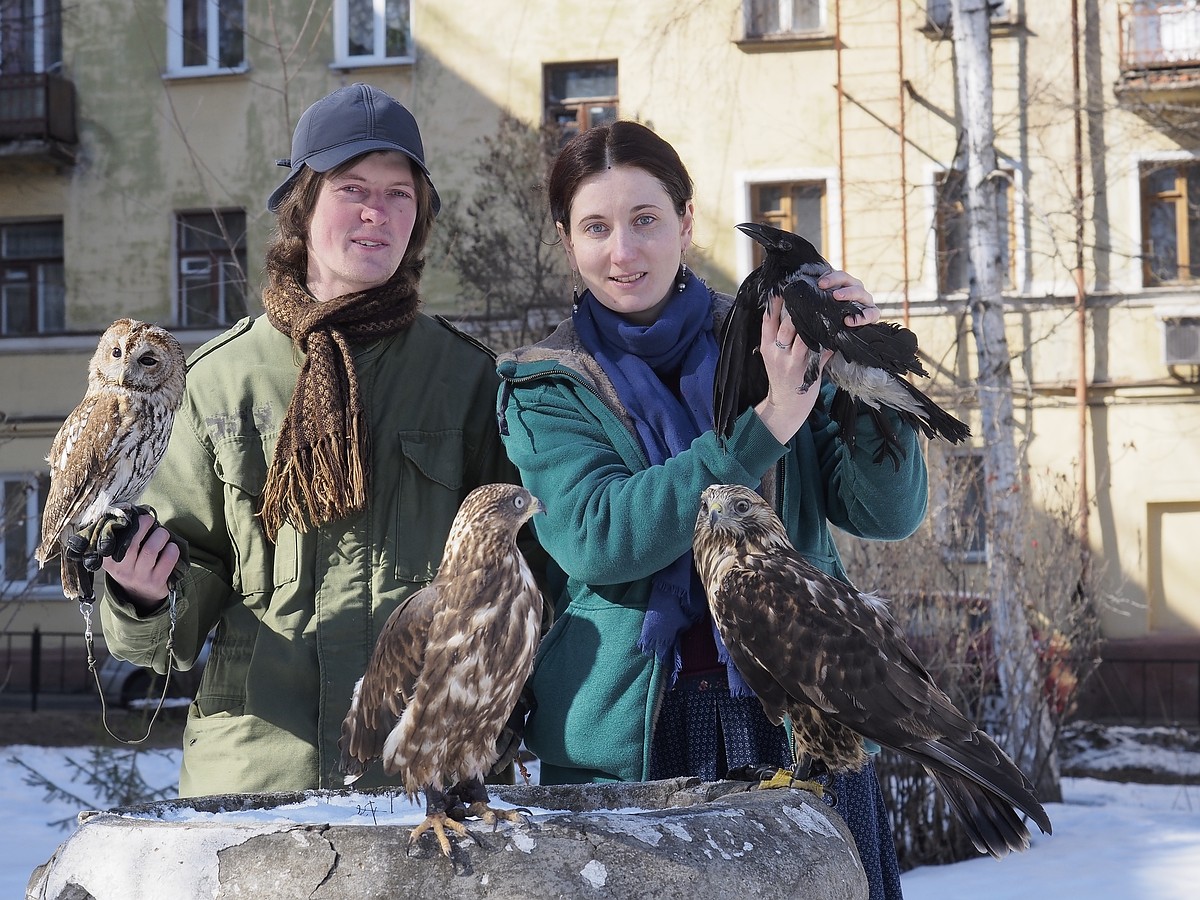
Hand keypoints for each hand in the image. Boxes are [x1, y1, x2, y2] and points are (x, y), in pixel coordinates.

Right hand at [100, 512, 184, 612]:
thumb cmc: (132, 565)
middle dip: (144, 526)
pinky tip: (172, 547)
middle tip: (150, 520)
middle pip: (132, 543)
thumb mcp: (120, 555)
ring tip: (163, 534)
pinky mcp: (156, 582)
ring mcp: (139, 577)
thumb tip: (135, 511)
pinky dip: (172, 550)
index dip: (123, 525)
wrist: (140, 595)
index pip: (112, 540)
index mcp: (109, 560)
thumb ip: (123, 537)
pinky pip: (167, 561)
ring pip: (150, 550)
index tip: (132, 516)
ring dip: (160, 536)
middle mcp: (122, 570)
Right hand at [753, 295, 832, 442]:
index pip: (768, 320)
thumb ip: (778, 336)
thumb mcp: (772, 356)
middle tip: (808, 292)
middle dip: (798, 307)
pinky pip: (821, 351)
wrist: (785, 406)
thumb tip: (788, 311)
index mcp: (766, 346)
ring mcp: (792, 363)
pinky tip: (837, 331)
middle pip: (787, 325)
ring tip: (825, 307)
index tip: (783, 287)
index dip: (775, 302)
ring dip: (816, 322)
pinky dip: (829, 341)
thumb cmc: (781, 376)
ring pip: (805, 336)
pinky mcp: (807, 372)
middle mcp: (777, 353)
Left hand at [819, 270, 878, 326]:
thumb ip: (820, 294)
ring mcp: (866, 301)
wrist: (847, 329)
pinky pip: (872, 313)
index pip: (840, 276)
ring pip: (861, 293)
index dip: (831, 278)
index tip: (820, 284)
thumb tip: (812, 289)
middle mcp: (857, 289)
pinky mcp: (872, 314)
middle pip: (850, 281)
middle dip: (840, 284)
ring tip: (838, 298)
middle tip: (831, 291)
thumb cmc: (832, 312)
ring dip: (850, 294)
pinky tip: (848, 321)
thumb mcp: (825, 301)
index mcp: (846, 284)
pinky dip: (863, 317)